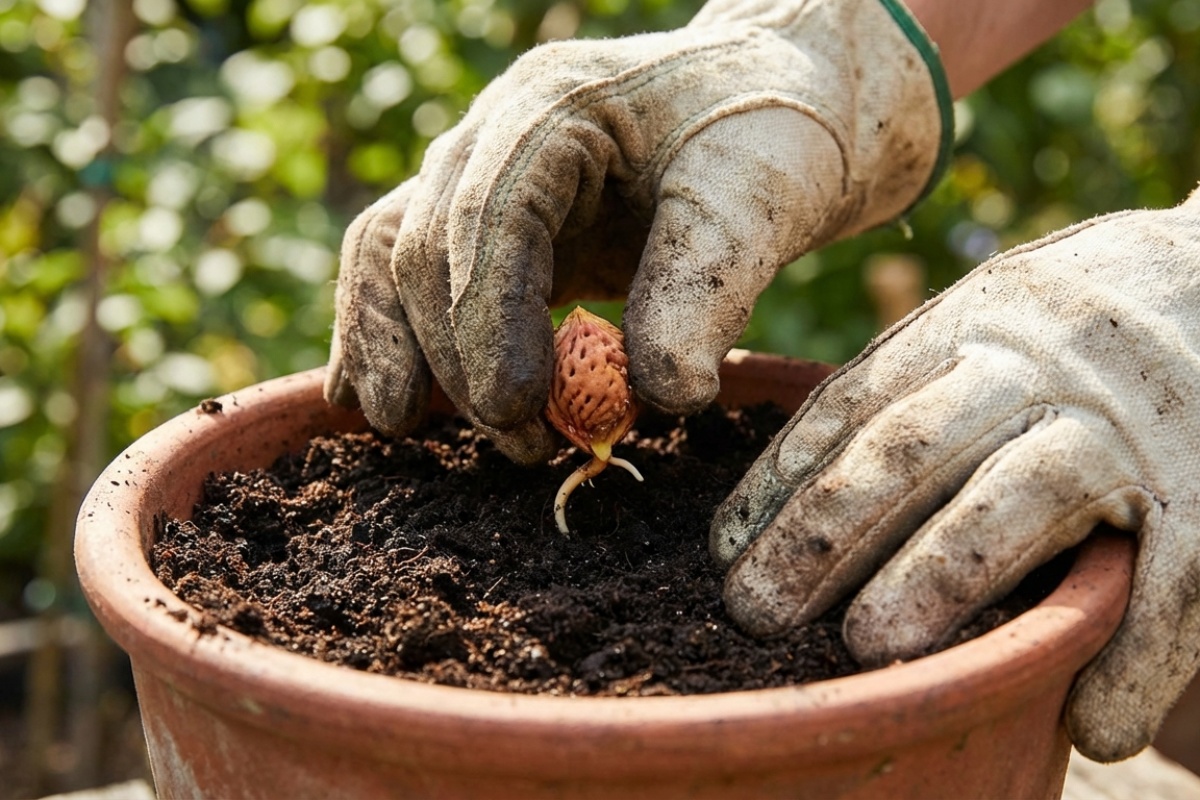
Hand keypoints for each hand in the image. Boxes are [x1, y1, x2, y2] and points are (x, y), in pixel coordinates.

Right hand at [325, 0, 949, 462]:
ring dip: (396, 349)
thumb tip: (664, 399)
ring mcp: (476, 170)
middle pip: (426, 244)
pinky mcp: (482, 220)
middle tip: (519, 445)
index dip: (490, 319)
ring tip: (409, 430)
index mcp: (557, 104)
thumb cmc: (766, 141)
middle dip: (458, 358)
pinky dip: (383, 334)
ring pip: (389, 253)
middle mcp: (493, 130)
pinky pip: (400, 268)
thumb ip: (706, 292)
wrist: (767, 107)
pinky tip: (377, 403)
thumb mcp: (757, 205)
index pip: (489, 214)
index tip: (519, 411)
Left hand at [712, 190, 1199, 761]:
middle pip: (910, 448)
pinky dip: (1135, 655)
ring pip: (1021, 499)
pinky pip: (1177, 578)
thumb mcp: (987, 315)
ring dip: (940, 578)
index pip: (852, 404)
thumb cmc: (1082, 321)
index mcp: (970, 321)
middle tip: (756, 612)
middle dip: (823, 536)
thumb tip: (791, 490)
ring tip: (868, 648)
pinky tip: (1092, 725)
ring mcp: (1131, 422)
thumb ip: (912, 383)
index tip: (724, 553)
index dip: (780, 482)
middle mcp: (1041, 362)